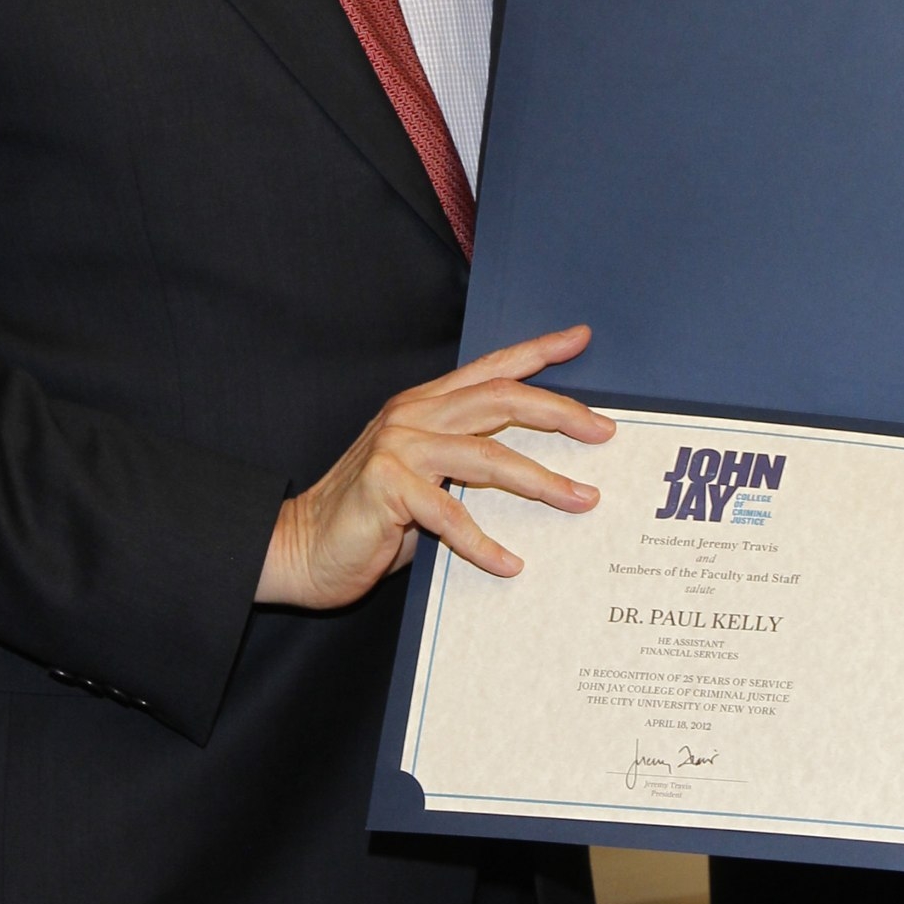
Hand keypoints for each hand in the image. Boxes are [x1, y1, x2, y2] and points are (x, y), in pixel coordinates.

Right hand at [256, 326, 613, 609]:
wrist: (299, 548)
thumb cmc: (370, 519)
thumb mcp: (425, 479)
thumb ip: (466, 465)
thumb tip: (538, 474)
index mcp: (423, 405)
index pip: (489, 369)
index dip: (536, 351)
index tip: (581, 338)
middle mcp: (412, 415)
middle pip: (500, 400)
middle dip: (560, 413)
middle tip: (604, 432)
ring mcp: (397, 448)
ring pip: (487, 457)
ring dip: (542, 481)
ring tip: (583, 500)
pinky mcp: (385, 487)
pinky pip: (450, 516)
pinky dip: (484, 544)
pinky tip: (510, 565)